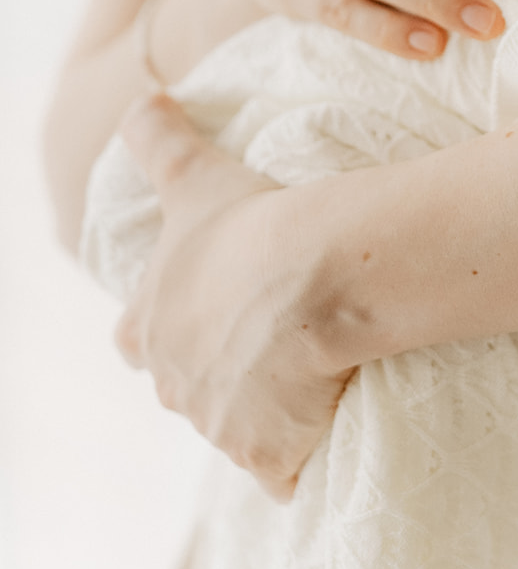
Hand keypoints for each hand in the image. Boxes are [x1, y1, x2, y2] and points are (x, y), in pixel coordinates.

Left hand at [115, 94, 347, 498]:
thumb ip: (158, 139)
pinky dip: (302, 456)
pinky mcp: (270, 458)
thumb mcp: (193, 173)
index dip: (161, 324)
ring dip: (265, 409)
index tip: (198, 311)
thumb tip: (142, 97)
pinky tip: (331, 427)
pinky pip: (286, 471)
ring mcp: (222, 429)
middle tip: (263, 342)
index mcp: (152, 325)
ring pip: (236, 429)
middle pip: (186, 387)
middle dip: (214, 372)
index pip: (136, 336)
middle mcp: (177, 385)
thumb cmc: (246, 225)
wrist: (310, 278)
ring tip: (312, 374)